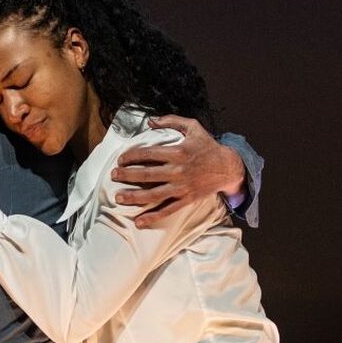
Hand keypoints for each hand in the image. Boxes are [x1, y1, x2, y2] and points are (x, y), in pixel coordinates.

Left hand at [111, 116, 244, 228]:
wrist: (228, 167)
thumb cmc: (208, 146)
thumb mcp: (193, 127)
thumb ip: (172, 121)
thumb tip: (150, 121)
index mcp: (177, 152)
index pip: (147, 154)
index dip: (130, 156)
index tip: (120, 160)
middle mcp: (178, 170)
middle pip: (146, 175)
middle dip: (126, 176)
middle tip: (113, 176)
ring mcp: (182, 187)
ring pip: (153, 194)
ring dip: (134, 197)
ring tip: (119, 198)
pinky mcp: (186, 199)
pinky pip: (167, 210)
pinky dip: (152, 217)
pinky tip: (139, 222)